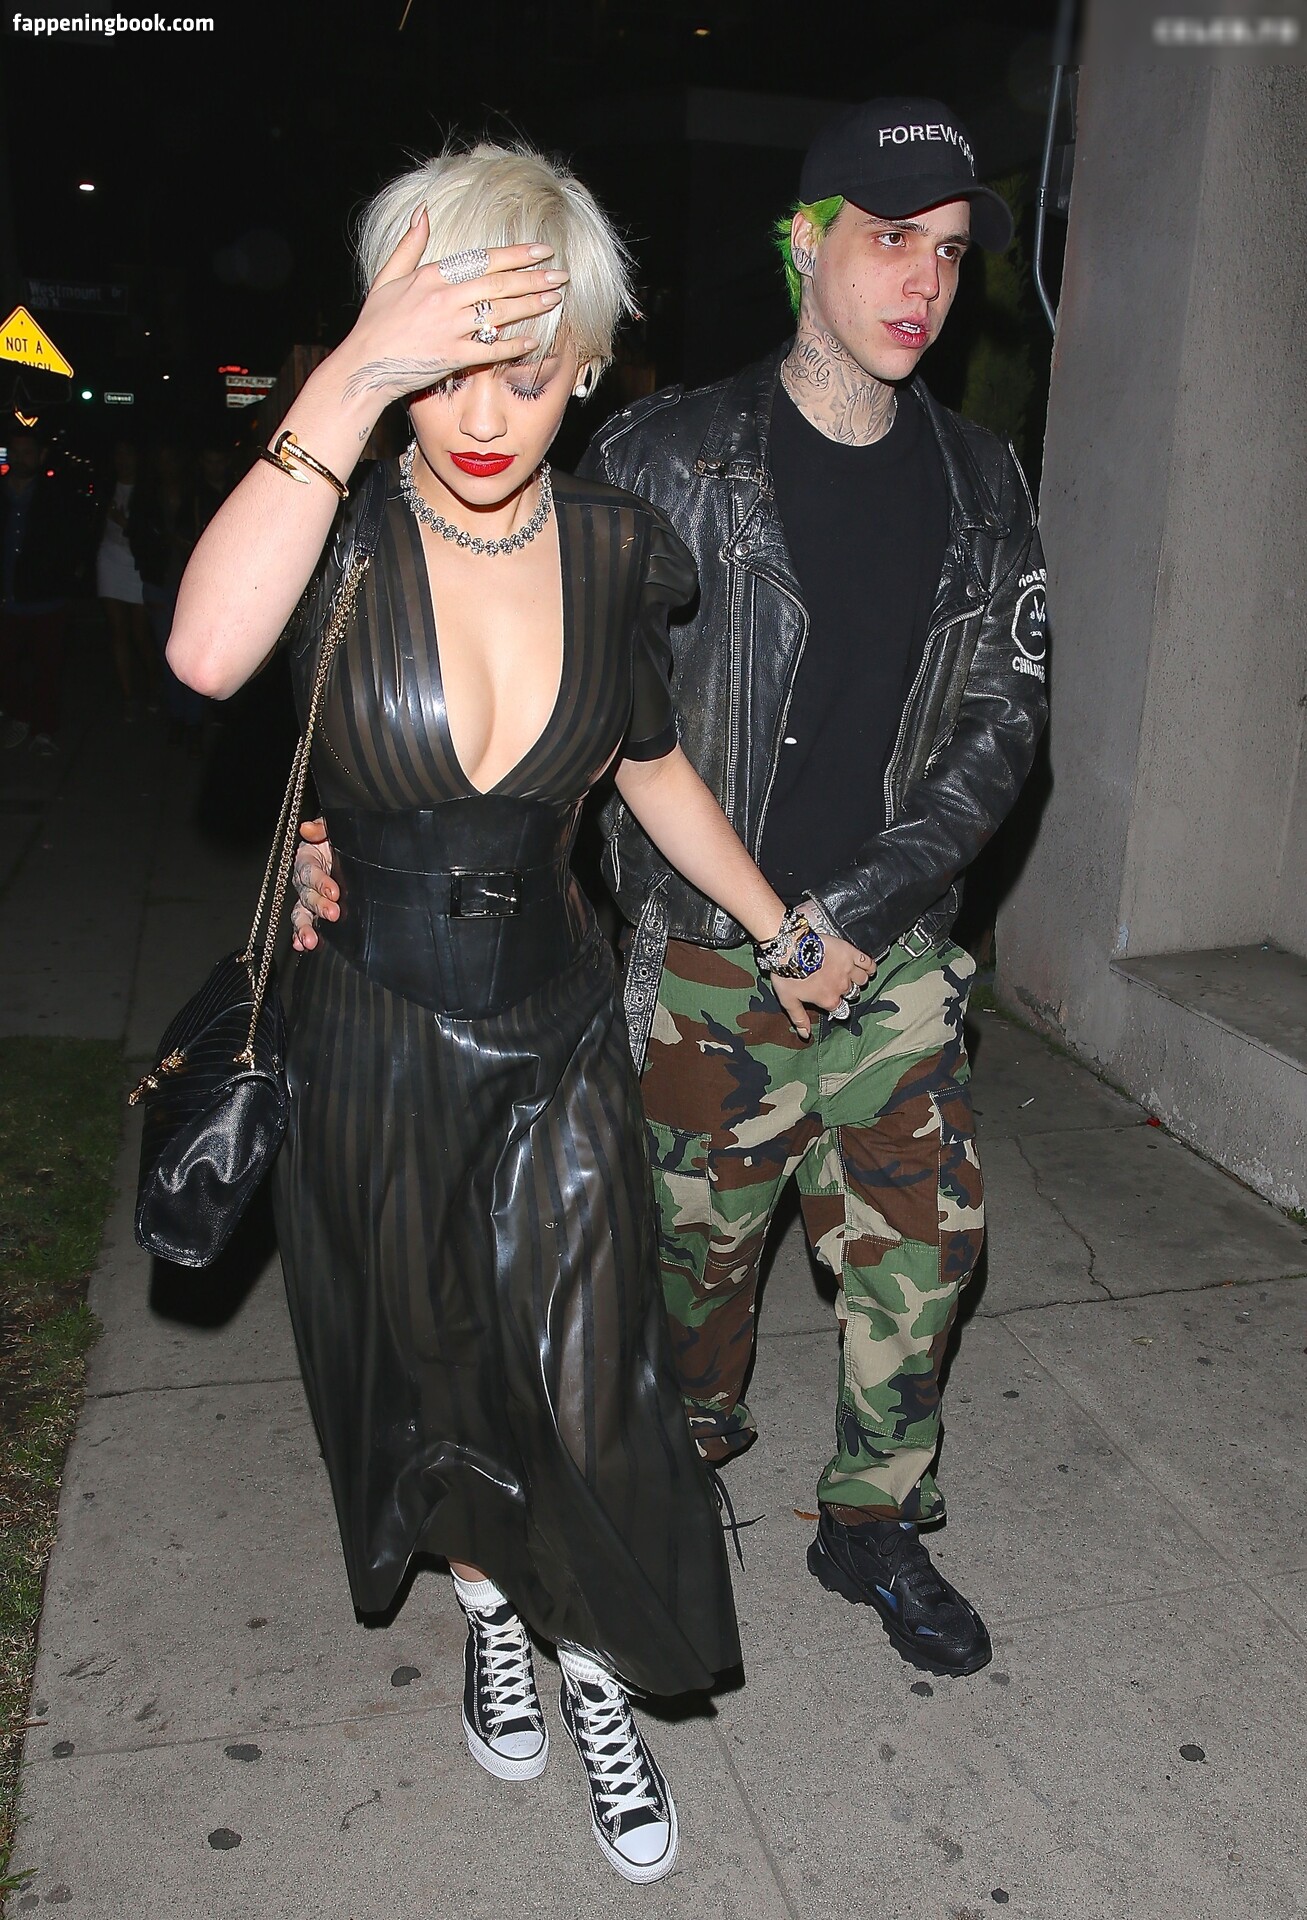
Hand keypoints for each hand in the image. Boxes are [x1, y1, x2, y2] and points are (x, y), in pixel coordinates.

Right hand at [290, 818, 337, 953]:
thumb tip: (307, 829)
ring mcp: (308, 897)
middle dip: (319, 906)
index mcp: (308, 857)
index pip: (309, 870)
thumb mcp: (335, 828)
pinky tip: (302, 945)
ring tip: (310, 941)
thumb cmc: (342, 838)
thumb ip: (322, 826)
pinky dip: (300, 935)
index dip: (320, 881)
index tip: (334, 892)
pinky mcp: (314, 910)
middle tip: (333, 914)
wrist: (355, 851)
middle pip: (306, 894)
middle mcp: (305, 879)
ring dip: (305, 927)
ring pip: (301, 912)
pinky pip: (304, 923)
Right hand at [334, 209, 570, 408]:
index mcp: (432, 275)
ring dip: (531, 306)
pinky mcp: (452, 356)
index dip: (516, 254)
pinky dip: (512, 345)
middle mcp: (444, 298)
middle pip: (499, 284)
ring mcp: (450, 328)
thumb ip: (410, 244)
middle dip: (534, 278)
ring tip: (555, 300)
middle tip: (561, 275)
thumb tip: (423, 211)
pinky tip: (533, 340)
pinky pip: (490, 349)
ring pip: (500, 312)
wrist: (365, 364)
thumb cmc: (375, 322)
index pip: (483, 259)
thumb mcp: (388, 276)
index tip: (542, 250)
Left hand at [768, 933, 874, 1041]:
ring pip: (862, 979)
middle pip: (852, 993)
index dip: (837, 1006)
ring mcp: (848, 969)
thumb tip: (805, 1035)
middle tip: (837, 984)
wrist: (790, 948)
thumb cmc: (788, 973)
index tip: (833, 1002)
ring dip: (859, 979)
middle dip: (846, 991)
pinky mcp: (850, 953)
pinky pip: (867, 963)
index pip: (841, 1010)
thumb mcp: (789, 1000)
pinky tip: (869, 968)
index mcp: (829, 999)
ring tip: (852, 976)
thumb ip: (799, 1018)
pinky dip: (870, 967)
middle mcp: (841, 986)